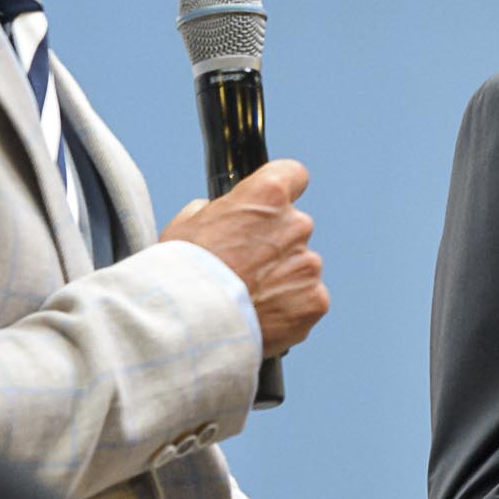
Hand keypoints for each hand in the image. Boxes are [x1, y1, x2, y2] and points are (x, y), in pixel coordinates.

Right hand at [161, 157, 328, 355]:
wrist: (192, 323)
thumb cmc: (183, 272)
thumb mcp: (187, 224)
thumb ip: (216, 211)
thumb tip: (221, 213)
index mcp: (267, 195)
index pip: (293, 175)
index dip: (283, 189)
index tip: (274, 203)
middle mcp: (296, 224)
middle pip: (294, 227)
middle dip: (274, 245)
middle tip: (244, 268)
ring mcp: (308, 264)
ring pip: (300, 267)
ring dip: (281, 279)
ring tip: (247, 298)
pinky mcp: (315, 300)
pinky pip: (307, 299)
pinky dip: (290, 308)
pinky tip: (262, 316)